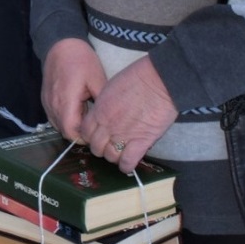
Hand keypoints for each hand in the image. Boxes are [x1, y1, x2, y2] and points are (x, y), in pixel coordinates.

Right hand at [41, 37, 106, 144]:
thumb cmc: (81, 60)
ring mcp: (47, 103)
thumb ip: (102, 103)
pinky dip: (64, 119)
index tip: (97, 132)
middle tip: (95, 127)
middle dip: (79, 134)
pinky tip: (76, 110)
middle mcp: (53, 105)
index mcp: (66, 101)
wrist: (61, 45)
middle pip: (64, 132)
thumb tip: (110, 121)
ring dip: (71, 126)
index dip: (85, 137)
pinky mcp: (45, 100)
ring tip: (86, 118)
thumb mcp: (98, 79)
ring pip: (58, 126)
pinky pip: (54, 117)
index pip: (71, 132)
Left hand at [81, 56, 179, 173]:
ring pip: (110, 157)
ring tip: (120, 153)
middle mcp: (107, 126)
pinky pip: (127, 162)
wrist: (159, 80)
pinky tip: (128, 164)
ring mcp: (123, 135)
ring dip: (113, 157)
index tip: (97, 136)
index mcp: (99, 111)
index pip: (85, 132)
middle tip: (109, 145)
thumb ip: (105, 103)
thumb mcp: (111, 87)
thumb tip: (105, 111)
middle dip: (101, 148)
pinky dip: (126, 166)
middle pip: (96, 147)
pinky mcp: (141, 142)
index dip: (90, 136)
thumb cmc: (138, 77)